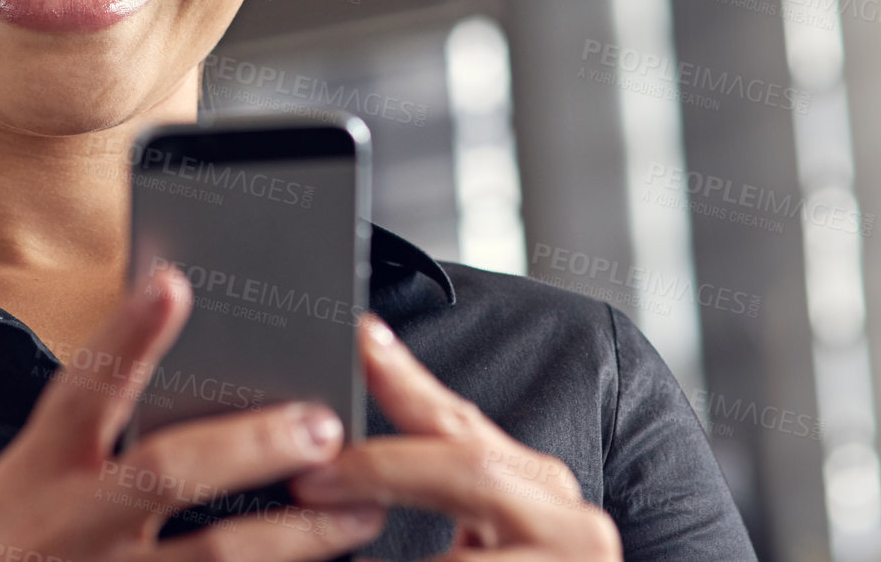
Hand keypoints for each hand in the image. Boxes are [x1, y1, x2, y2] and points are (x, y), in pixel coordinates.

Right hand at [0, 265, 387, 561]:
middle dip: (252, 444)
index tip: (174, 283)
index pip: (84, 387)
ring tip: (359, 509)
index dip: (128, 335)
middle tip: (322, 424)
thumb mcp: (34, 482)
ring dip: (298, 533)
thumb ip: (94, 429)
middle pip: (165, 471)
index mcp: (39, 469)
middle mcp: (66, 526)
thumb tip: (176, 336)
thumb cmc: (28, 548)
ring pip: (213, 556)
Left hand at [287, 314, 622, 560]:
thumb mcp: (477, 523)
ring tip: (321, 529)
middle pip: (466, 468)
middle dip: (381, 467)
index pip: (462, 421)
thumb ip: (435, 481)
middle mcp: (571, 523)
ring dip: (387, 513)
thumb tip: (338, 448)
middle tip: (308, 478)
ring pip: (456, 549)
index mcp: (542, 488)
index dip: (406, 378)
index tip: (359, 338)